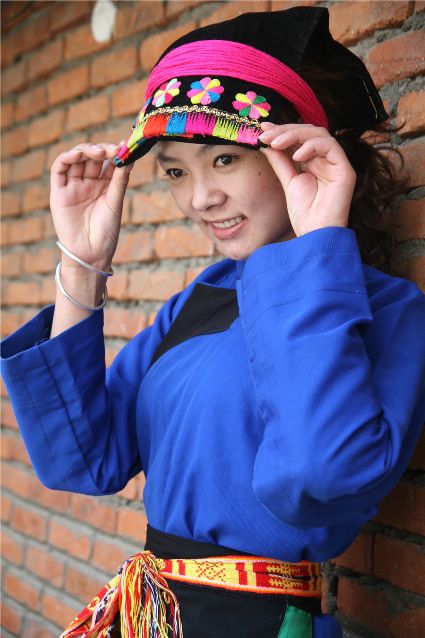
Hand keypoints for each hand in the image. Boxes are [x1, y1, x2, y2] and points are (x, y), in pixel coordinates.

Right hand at [50, 142, 133, 270]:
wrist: (91, 253)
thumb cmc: (106, 232)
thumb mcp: (115, 203)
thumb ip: (119, 180)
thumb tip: (129, 157)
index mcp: (104, 187)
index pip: (108, 163)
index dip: (115, 152)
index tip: (125, 145)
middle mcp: (88, 185)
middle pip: (92, 159)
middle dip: (102, 150)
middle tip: (113, 149)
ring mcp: (73, 187)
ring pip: (76, 160)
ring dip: (86, 150)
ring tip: (99, 152)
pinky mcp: (59, 193)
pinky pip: (59, 170)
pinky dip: (66, 158)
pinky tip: (78, 154)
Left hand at [259, 123, 355, 236]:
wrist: (315, 234)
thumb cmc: (305, 214)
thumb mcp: (288, 182)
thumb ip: (280, 162)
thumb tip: (267, 143)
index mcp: (313, 162)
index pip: (299, 138)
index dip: (281, 131)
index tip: (263, 131)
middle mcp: (326, 160)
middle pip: (308, 132)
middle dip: (285, 130)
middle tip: (266, 134)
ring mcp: (336, 164)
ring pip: (319, 134)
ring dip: (295, 134)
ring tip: (276, 143)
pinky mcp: (345, 170)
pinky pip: (331, 146)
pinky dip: (312, 146)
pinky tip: (296, 156)